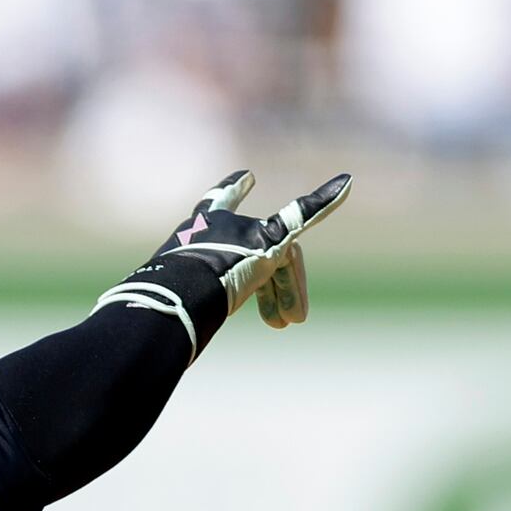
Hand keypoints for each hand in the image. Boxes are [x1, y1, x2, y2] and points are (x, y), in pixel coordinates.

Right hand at [147, 170, 352, 328]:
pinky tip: (347, 183)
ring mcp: (246, 233)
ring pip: (281, 258)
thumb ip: (191, 300)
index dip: (231, 189)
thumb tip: (175, 336)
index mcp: (196, 231)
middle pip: (261, 247)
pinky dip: (326, 199)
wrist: (173, 296)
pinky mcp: (269, 241)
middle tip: (283, 321)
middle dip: (275, 286)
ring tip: (291, 322)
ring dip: (289, 291)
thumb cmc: (163, 303)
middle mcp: (222, 224)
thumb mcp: (177, 298)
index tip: (248, 175)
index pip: (214, 203)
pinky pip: (303, 214)